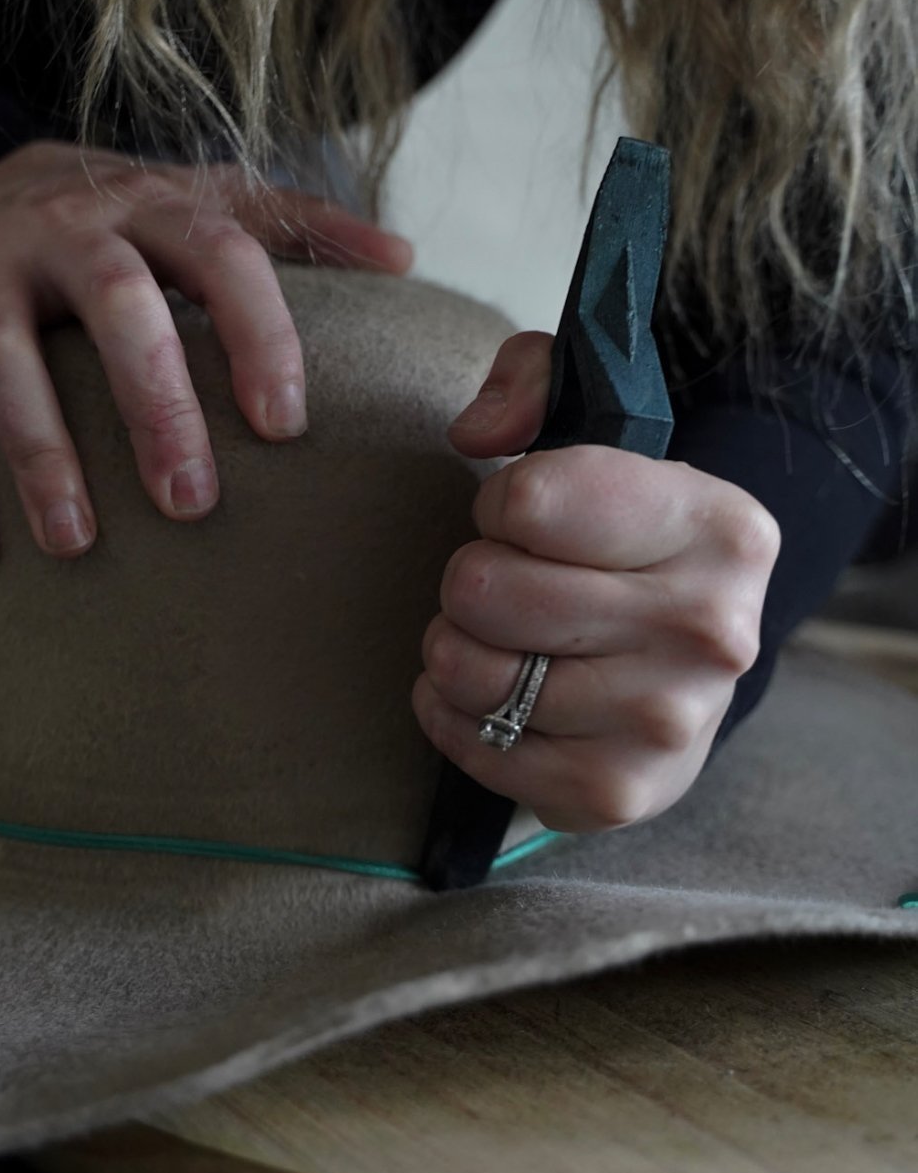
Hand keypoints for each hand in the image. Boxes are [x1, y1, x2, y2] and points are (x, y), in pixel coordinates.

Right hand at [0, 139, 412, 564]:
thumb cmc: (129, 223)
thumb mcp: (211, 206)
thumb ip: (304, 229)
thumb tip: (405, 259)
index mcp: (154, 203)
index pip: (222, 255)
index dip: (257, 336)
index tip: (285, 430)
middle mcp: (64, 223)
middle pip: (116, 301)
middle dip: (154, 402)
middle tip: (191, 505)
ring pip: (5, 356)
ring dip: (40, 451)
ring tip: (77, 545)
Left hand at [412, 330, 781, 831]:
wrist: (694, 646)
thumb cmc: (625, 529)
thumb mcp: (596, 417)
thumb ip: (530, 381)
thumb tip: (477, 434)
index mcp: (720, 526)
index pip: (527, 500)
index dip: (498, 504)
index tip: (527, 517)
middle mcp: (712, 630)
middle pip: (485, 588)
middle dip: (470, 578)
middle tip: (503, 583)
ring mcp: (670, 721)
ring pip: (470, 673)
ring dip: (454, 650)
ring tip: (496, 637)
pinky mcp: (620, 791)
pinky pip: (475, 749)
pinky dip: (452, 719)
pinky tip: (490, 696)